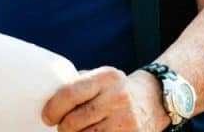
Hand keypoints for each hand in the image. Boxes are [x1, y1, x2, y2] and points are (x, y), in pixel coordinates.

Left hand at [41, 67, 170, 131]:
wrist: (155, 98)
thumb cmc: (118, 89)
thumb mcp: (102, 78)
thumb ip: (79, 85)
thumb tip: (49, 97)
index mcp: (106, 77)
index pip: (70, 93)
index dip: (53, 108)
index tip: (47, 117)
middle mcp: (117, 97)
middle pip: (75, 120)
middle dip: (63, 127)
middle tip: (61, 128)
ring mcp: (126, 119)